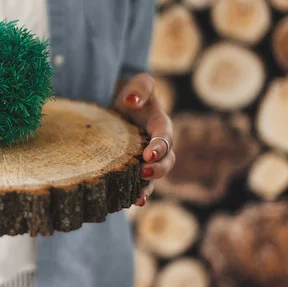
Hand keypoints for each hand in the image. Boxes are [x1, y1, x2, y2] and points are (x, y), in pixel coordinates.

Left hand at [114, 74, 174, 206]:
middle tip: (144, 172)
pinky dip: (135, 193)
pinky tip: (124, 204)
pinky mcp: (136, 168)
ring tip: (138, 198)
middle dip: (158, 169)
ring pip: (154, 177)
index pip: (164, 136)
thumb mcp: (138, 83)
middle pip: (167, 161)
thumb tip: (131, 100)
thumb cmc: (132, 93)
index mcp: (161, 124)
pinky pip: (140, 183)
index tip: (149, 154)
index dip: (160, 146)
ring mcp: (149, 159)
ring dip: (148, 187)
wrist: (121, 106)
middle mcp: (159, 145)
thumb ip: (140, 87)